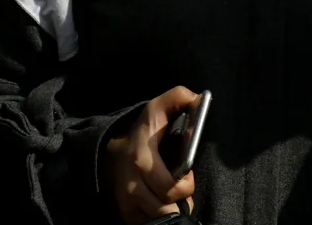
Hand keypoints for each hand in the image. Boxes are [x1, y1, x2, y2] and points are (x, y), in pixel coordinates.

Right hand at [104, 87, 197, 224]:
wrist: (111, 147)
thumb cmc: (145, 128)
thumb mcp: (160, 107)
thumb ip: (179, 98)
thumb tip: (199, 100)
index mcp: (141, 154)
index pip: (167, 186)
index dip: (183, 186)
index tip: (187, 176)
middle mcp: (130, 180)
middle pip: (164, 207)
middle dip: (179, 200)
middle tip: (182, 188)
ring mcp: (124, 198)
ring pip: (156, 217)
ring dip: (170, 209)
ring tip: (171, 194)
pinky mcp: (123, 211)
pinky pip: (146, 221)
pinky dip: (157, 215)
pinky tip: (160, 201)